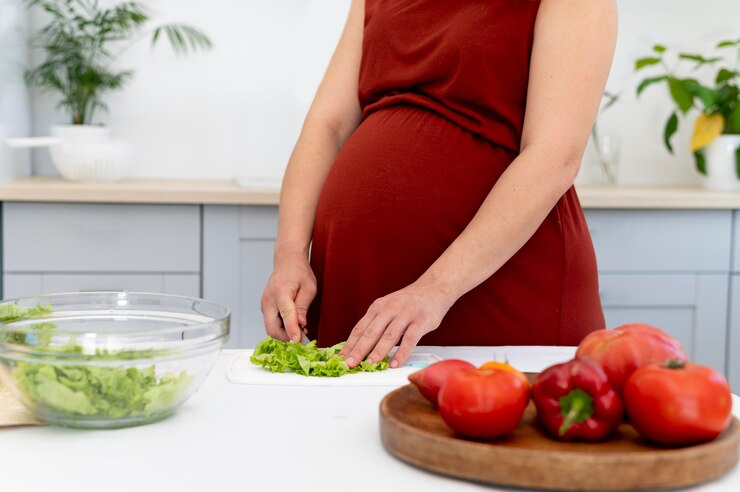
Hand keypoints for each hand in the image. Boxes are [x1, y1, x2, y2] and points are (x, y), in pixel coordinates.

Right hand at [260, 256, 316, 342]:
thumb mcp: (309, 287)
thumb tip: (301, 324)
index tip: (298, 341)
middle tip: (302, 338)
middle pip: (272, 328)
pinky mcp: (265, 307)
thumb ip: (303, 306)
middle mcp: (268, 300)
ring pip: (270, 328)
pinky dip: (281, 328)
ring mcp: (264, 304)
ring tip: (300, 330)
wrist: (287, 261)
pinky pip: (271, 323)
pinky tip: (293, 324)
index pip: (285, 315)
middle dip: (286, 337)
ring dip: (284, 334)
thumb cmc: (299, 272)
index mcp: (281, 292)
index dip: (292, 331)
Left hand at [339, 282, 453, 368]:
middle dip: (359, 350)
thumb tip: (359, 346)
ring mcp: (406, 314)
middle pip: (371, 332)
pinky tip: (395, 363)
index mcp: (378, 307)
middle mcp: (390, 309)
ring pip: (389, 336)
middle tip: (350, 363)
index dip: (350, 344)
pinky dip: (401, 353)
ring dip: (378, 352)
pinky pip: (410, 339)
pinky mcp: (421, 321)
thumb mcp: (388, 307)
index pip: (360, 328)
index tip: (342, 358)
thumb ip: (376, 323)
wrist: (433, 289)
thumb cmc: (409, 302)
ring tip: (370, 365)